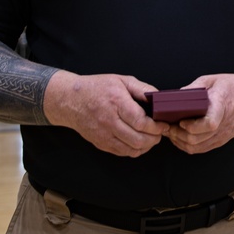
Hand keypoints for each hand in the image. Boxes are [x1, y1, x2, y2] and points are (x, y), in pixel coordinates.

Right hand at [44, 72, 168, 156]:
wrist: (70, 100)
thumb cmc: (97, 88)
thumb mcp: (121, 80)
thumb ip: (142, 88)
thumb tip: (159, 97)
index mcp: (116, 103)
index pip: (140, 122)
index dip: (156, 127)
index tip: (163, 125)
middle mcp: (109, 121)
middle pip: (138, 139)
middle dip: (154, 138)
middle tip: (160, 132)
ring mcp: (103, 134)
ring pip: (131, 149)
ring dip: (146, 146)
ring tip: (152, 138)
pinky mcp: (100, 143)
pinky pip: (122, 152)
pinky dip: (134, 150)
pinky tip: (139, 142)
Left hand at [166, 74, 233, 154]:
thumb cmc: (232, 87)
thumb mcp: (213, 80)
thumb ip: (194, 87)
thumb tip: (176, 96)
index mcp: (221, 105)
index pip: (209, 124)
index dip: (192, 126)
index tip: (181, 121)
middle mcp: (223, 124)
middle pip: (198, 138)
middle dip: (178, 135)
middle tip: (167, 127)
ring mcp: (222, 134)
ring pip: (197, 147)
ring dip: (180, 142)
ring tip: (171, 132)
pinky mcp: (221, 139)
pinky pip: (201, 149)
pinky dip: (188, 146)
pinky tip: (180, 138)